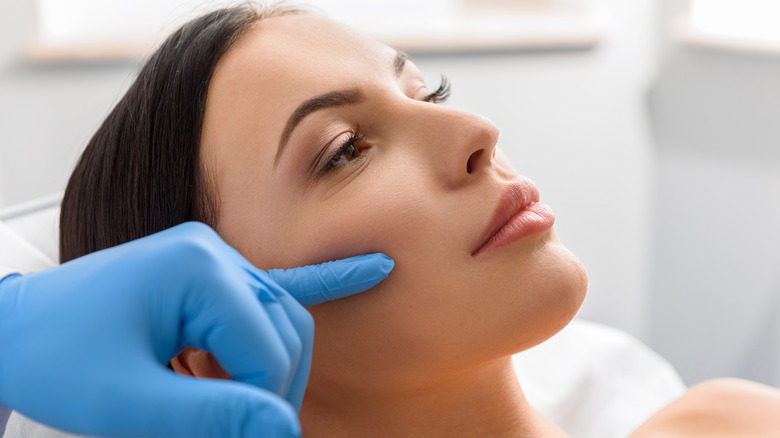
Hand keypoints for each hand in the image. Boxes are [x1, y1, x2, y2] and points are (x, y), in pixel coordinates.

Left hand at [0, 222, 392, 437]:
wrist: (12, 330)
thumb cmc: (56, 358)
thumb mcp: (129, 401)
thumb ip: (211, 414)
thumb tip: (284, 431)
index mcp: (197, 267)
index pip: (265, 347)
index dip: (260, 404)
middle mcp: (213, 252)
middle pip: (285, 328)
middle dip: (274, 387)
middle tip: (251, 431)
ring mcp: (213, 258)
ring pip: (281, 318)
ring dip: (273, 367)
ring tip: (244, 405)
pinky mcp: (208, 272)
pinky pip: (277, 283)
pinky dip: (325, 283)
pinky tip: (373, 270)